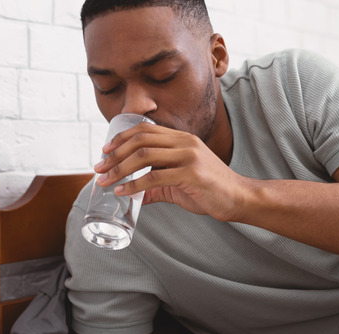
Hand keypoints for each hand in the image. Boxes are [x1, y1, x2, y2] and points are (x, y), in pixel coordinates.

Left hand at [93, 122, 246, 221]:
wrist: (239, 198)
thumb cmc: (210, 191)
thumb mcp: (178, 185)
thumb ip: (155, 188)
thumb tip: (133, 196)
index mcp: (181, 139)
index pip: (145, 130)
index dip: (121, 138)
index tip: (104, 152)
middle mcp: (184, 142)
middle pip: (140, 141)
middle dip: (114, 155)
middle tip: (98, 168)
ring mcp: (188, 155)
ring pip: (144, 157)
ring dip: (119, 169)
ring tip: (105, 181)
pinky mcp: (191, 173)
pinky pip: (154, 177)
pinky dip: (134, 185)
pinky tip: (123, 192)